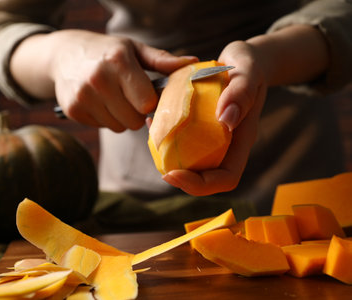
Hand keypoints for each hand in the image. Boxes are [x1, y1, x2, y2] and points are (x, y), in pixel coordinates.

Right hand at [12, 29, 197, 131]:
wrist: (63, 54)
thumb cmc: (107, 51)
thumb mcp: (134, 48)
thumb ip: (162, 60)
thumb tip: (192, 63)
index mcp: (118, 62)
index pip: (146, 103)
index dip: (151, 102)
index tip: (147, 94)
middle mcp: (98, 80)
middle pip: (134, 120)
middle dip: (137, 112)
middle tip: (130, 97)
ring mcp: (83, 97)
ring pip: (119, 127)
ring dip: (122, 117)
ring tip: (114, 97)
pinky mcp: (73, 111)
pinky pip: (103, 127)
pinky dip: (105, 118)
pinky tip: (100, 101)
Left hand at [161, 24, 328, 195]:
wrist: (242, 60)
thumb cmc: (248, 66)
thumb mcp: (248, 72)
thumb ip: (241, 93)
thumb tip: (225, 120)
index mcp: (240, 140)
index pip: (226, 178)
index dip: (201, 184)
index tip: (174, 174)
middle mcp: (225, 145)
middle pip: (205, 177)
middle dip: (182, 179)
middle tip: (160, 168)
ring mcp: (211, 138)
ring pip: (190, 162)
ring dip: (169, 158)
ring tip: (151, 138)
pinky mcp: (198, 128)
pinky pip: (181, 141)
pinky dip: (164, 136)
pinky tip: (152, 119)